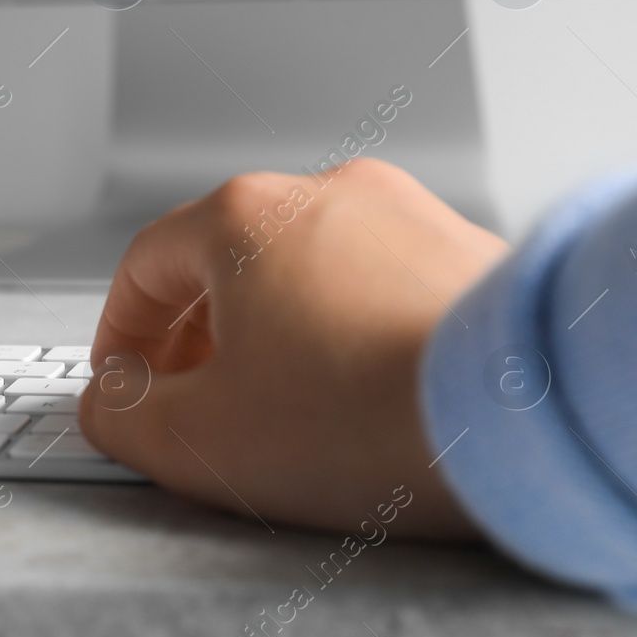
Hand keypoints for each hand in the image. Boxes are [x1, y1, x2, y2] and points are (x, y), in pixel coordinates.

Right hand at [78, 159, 507, 537]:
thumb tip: (109, 403)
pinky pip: (380, 289)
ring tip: (290, 412)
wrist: (527, 418)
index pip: (144, 267)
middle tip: (197, 405)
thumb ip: (122, 417)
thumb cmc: (369, 417)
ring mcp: (407, 216)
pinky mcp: (470, 254)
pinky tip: (367, 401)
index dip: (120, 338)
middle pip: (227, 263)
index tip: (125, 385)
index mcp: (244, 217)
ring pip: (307, 272)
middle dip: (199, 339)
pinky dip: (354, 336)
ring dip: (279, 336)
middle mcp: (327, 195)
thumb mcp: (199, 441)